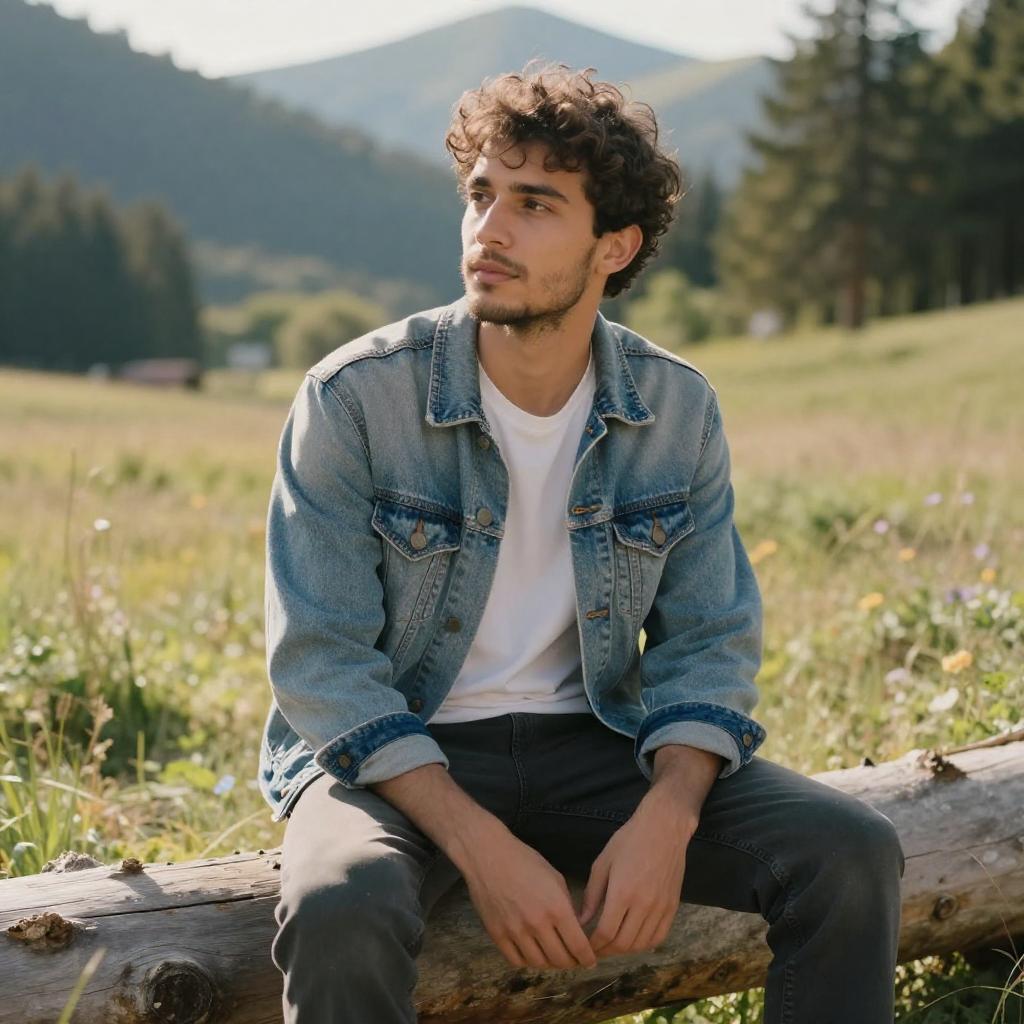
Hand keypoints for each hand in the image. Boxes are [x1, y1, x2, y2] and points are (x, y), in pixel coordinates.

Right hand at [462, 829, 597, 970]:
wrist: (489, 855)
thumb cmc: (525, 861)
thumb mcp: (555, 878)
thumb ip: (567, 906)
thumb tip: (575, 929)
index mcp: (557, 907)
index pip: (578, 946)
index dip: (587, 958)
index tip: (590, 961)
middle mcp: (537, 923)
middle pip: (560, 960)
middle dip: (571, 963)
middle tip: (573, 960)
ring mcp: (515, 931)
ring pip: (539, 963)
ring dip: (550, 964)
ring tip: (553, 957)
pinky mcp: (497, 935)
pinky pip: (516, 961)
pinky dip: (528, 961)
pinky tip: (532, 954)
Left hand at [578, 799, 690, 957]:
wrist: (664, 828)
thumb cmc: (628, 841)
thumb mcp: (602, 863)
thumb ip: (592, 895)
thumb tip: (581, 921)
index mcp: (623, 892)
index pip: (606, 932)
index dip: (593, 944)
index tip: (584, 944)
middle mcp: (644, 904)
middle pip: (622, 943)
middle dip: (605, 950)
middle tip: (595, 949)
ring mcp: (660, 908)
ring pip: (640, 944)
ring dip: (624, 950)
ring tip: (611, 945)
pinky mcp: (672, 907)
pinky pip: (658, 937)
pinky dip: (644, 945)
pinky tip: (633, 940)